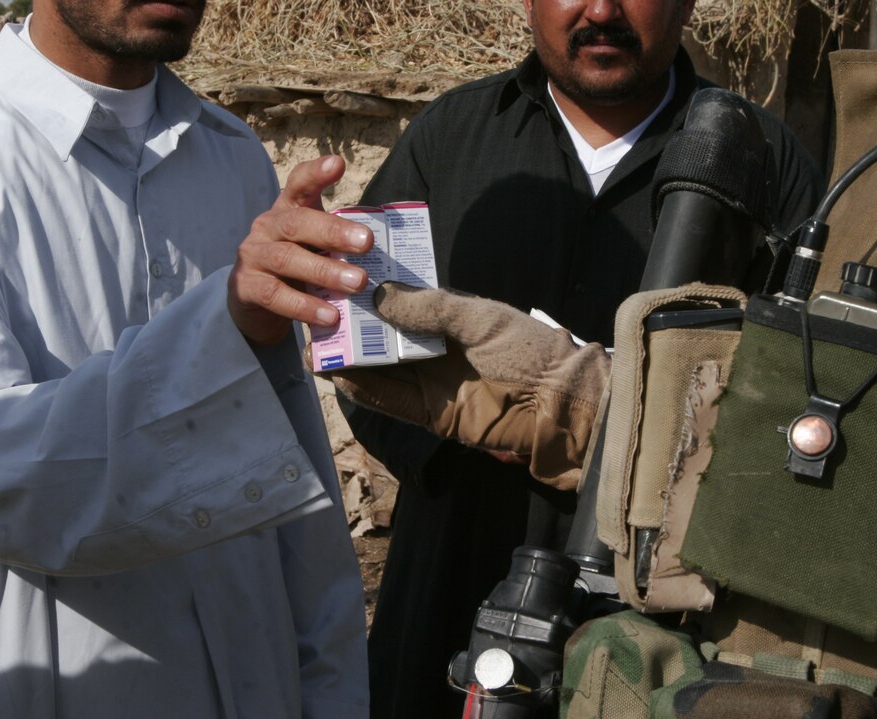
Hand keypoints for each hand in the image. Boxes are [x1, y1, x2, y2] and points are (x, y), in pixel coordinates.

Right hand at [228, 155, 373, 345]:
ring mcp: (254, 257)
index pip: (299, 184)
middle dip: (333, 231)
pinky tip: (330, 315)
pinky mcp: (246, 287)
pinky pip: (276, 295)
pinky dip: (305, 306)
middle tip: (367, 242)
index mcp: (287, 211)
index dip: (316, 173)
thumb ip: (337, 244)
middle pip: (298, 223)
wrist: (253, 304)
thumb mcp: (313, 248)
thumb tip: (385, 256)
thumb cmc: (294, 269)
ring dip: (325, 271)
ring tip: (358, 283)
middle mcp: (267, 227)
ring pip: (288, 259)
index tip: (338, 164)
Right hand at [329, 283, 610, 489]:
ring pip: (378, 370)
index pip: (400, 303)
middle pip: (382, 338)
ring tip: (316, 347)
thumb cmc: (528, 351)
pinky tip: (337, 376)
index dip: (369, 296)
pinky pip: (388, 401)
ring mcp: (429, 382)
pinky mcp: (429, 415)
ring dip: (349, 360)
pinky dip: (362, 390)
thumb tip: (378, 295)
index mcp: (448, 317)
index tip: (337, 284)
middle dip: (351, 329)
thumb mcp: (479, 318)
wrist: (560, 406)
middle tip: (316, 317)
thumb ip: (430, 308)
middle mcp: (433, 348)